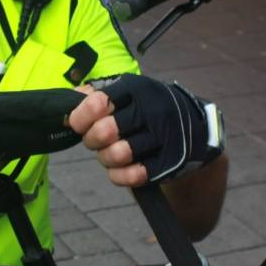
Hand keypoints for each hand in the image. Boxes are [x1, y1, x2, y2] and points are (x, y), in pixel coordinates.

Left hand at [68, 75, 223, 186]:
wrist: (197, 130)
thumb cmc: (150, 110)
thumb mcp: (129, 93)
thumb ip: (97, 95)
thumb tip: (68, 103)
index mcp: (138, 89)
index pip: (99, 102)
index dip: (80, 116)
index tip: (77, 124)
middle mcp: (152, 110)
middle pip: (105, 130)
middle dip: (91, 140)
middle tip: (94, 140)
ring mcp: (164, 137)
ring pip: (117, 154)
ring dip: (105, 158)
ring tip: (108, 154)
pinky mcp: (170, 162)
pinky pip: (133, 176)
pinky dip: (119, 175)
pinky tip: (119, 169)